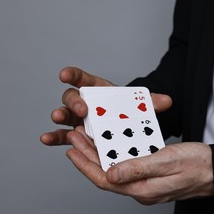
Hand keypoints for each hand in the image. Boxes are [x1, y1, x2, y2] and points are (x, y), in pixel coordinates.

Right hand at [40, 66, 171, 145]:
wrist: (128, 127)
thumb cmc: (129, 111)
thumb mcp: (140, 106)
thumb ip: (151, 102)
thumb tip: (167, 100)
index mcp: (97, 89)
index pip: (83, 78)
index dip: (74, 75)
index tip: (65, 74)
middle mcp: (84, 102)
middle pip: (72, 97)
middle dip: (74, 101)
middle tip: (82, 108)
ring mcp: (78, 119)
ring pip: (64, 114)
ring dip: (59, 116)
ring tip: (57, 118)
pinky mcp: (75, 134)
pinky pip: (62, 135)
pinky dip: (54, 136)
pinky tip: (46, 139)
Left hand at [66, 126, 213, 204]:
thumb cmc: (197, 165)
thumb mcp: (166, 162)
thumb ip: (137, 168)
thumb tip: (109, 173)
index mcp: (142, 189)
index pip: (105, 179)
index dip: (85, 164)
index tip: (73, 147)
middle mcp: (142, 190)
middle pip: (106, 175)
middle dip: (88, 156)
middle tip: (76, 137)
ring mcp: (147, 186)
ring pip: (116, 171)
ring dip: (100, 155)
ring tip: (88, 139)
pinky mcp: (153, 178)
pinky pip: (127, 168)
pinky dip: (116, 156)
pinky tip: (113, 146)